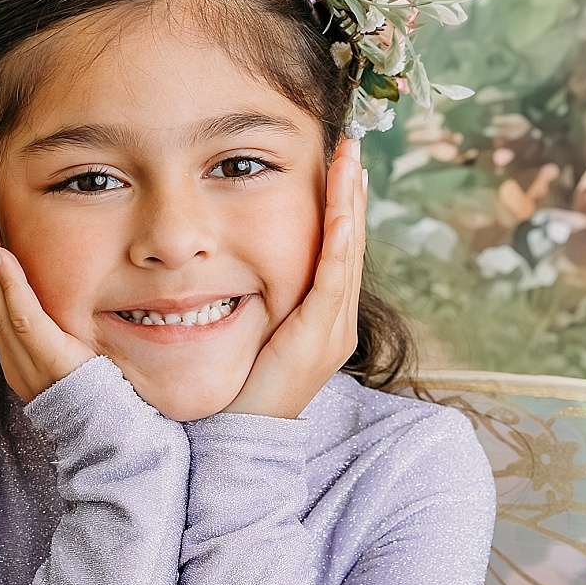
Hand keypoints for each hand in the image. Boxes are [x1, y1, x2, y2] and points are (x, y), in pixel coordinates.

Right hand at [0, 178, 96, 405]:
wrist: (108, 438)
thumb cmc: (95, 395)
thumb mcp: (69, 352)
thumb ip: (57, 325)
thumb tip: (54, 297)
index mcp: (15, 344)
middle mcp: (11, 349)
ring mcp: (25, 355)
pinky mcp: (47, 359)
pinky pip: (23, 318)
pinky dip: (9, 286)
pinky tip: (0, 255)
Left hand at [220, 135, 365, 419]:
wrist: (244, 439)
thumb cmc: (240, 388)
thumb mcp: (252, 331)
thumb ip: (255, 299)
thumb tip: (233, 264)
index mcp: (325, 318)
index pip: (338, 249)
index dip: (341, 205)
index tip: (339, 163)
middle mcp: (338, 320)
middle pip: (350, 243)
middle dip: (351, 192)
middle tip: (351, 145)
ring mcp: (334, 329)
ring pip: (347, 253)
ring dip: (349, 203)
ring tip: (350, 160)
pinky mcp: (320, 336)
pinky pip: (333, 278)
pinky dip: (337, 240)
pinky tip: (339, 209)